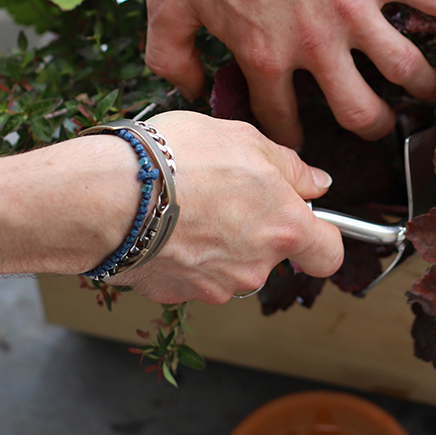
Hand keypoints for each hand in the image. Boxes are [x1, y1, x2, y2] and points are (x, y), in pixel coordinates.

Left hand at [32, 0, 435, 146]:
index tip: (301, 140)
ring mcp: (353, 7)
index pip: (283, 122)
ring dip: (423, 88)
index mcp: (263, 54)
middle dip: (373, 127)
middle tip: (379, 123)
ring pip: (406, 69)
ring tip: (428, 92)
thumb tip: (189, 87)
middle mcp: (314, 43)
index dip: (292, 139)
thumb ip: (170, 54)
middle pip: (360, 113)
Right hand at [123, 111, 343, 303]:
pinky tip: (162, 222)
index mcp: (284, 227)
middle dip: (256, 228)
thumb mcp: (245, 139)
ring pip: (230, 265)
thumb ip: (290, 167)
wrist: (107, 195)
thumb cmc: (177, 159)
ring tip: (186, 200)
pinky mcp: (175, 295)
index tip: (306, 219)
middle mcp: (256, 266)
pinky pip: (191, 273)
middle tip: (224, 191)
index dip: (321, 236)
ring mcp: (215, 286)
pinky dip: (182, 253)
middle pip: (271, 254)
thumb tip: (317, 184)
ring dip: (218, 241)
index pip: (328, 253)